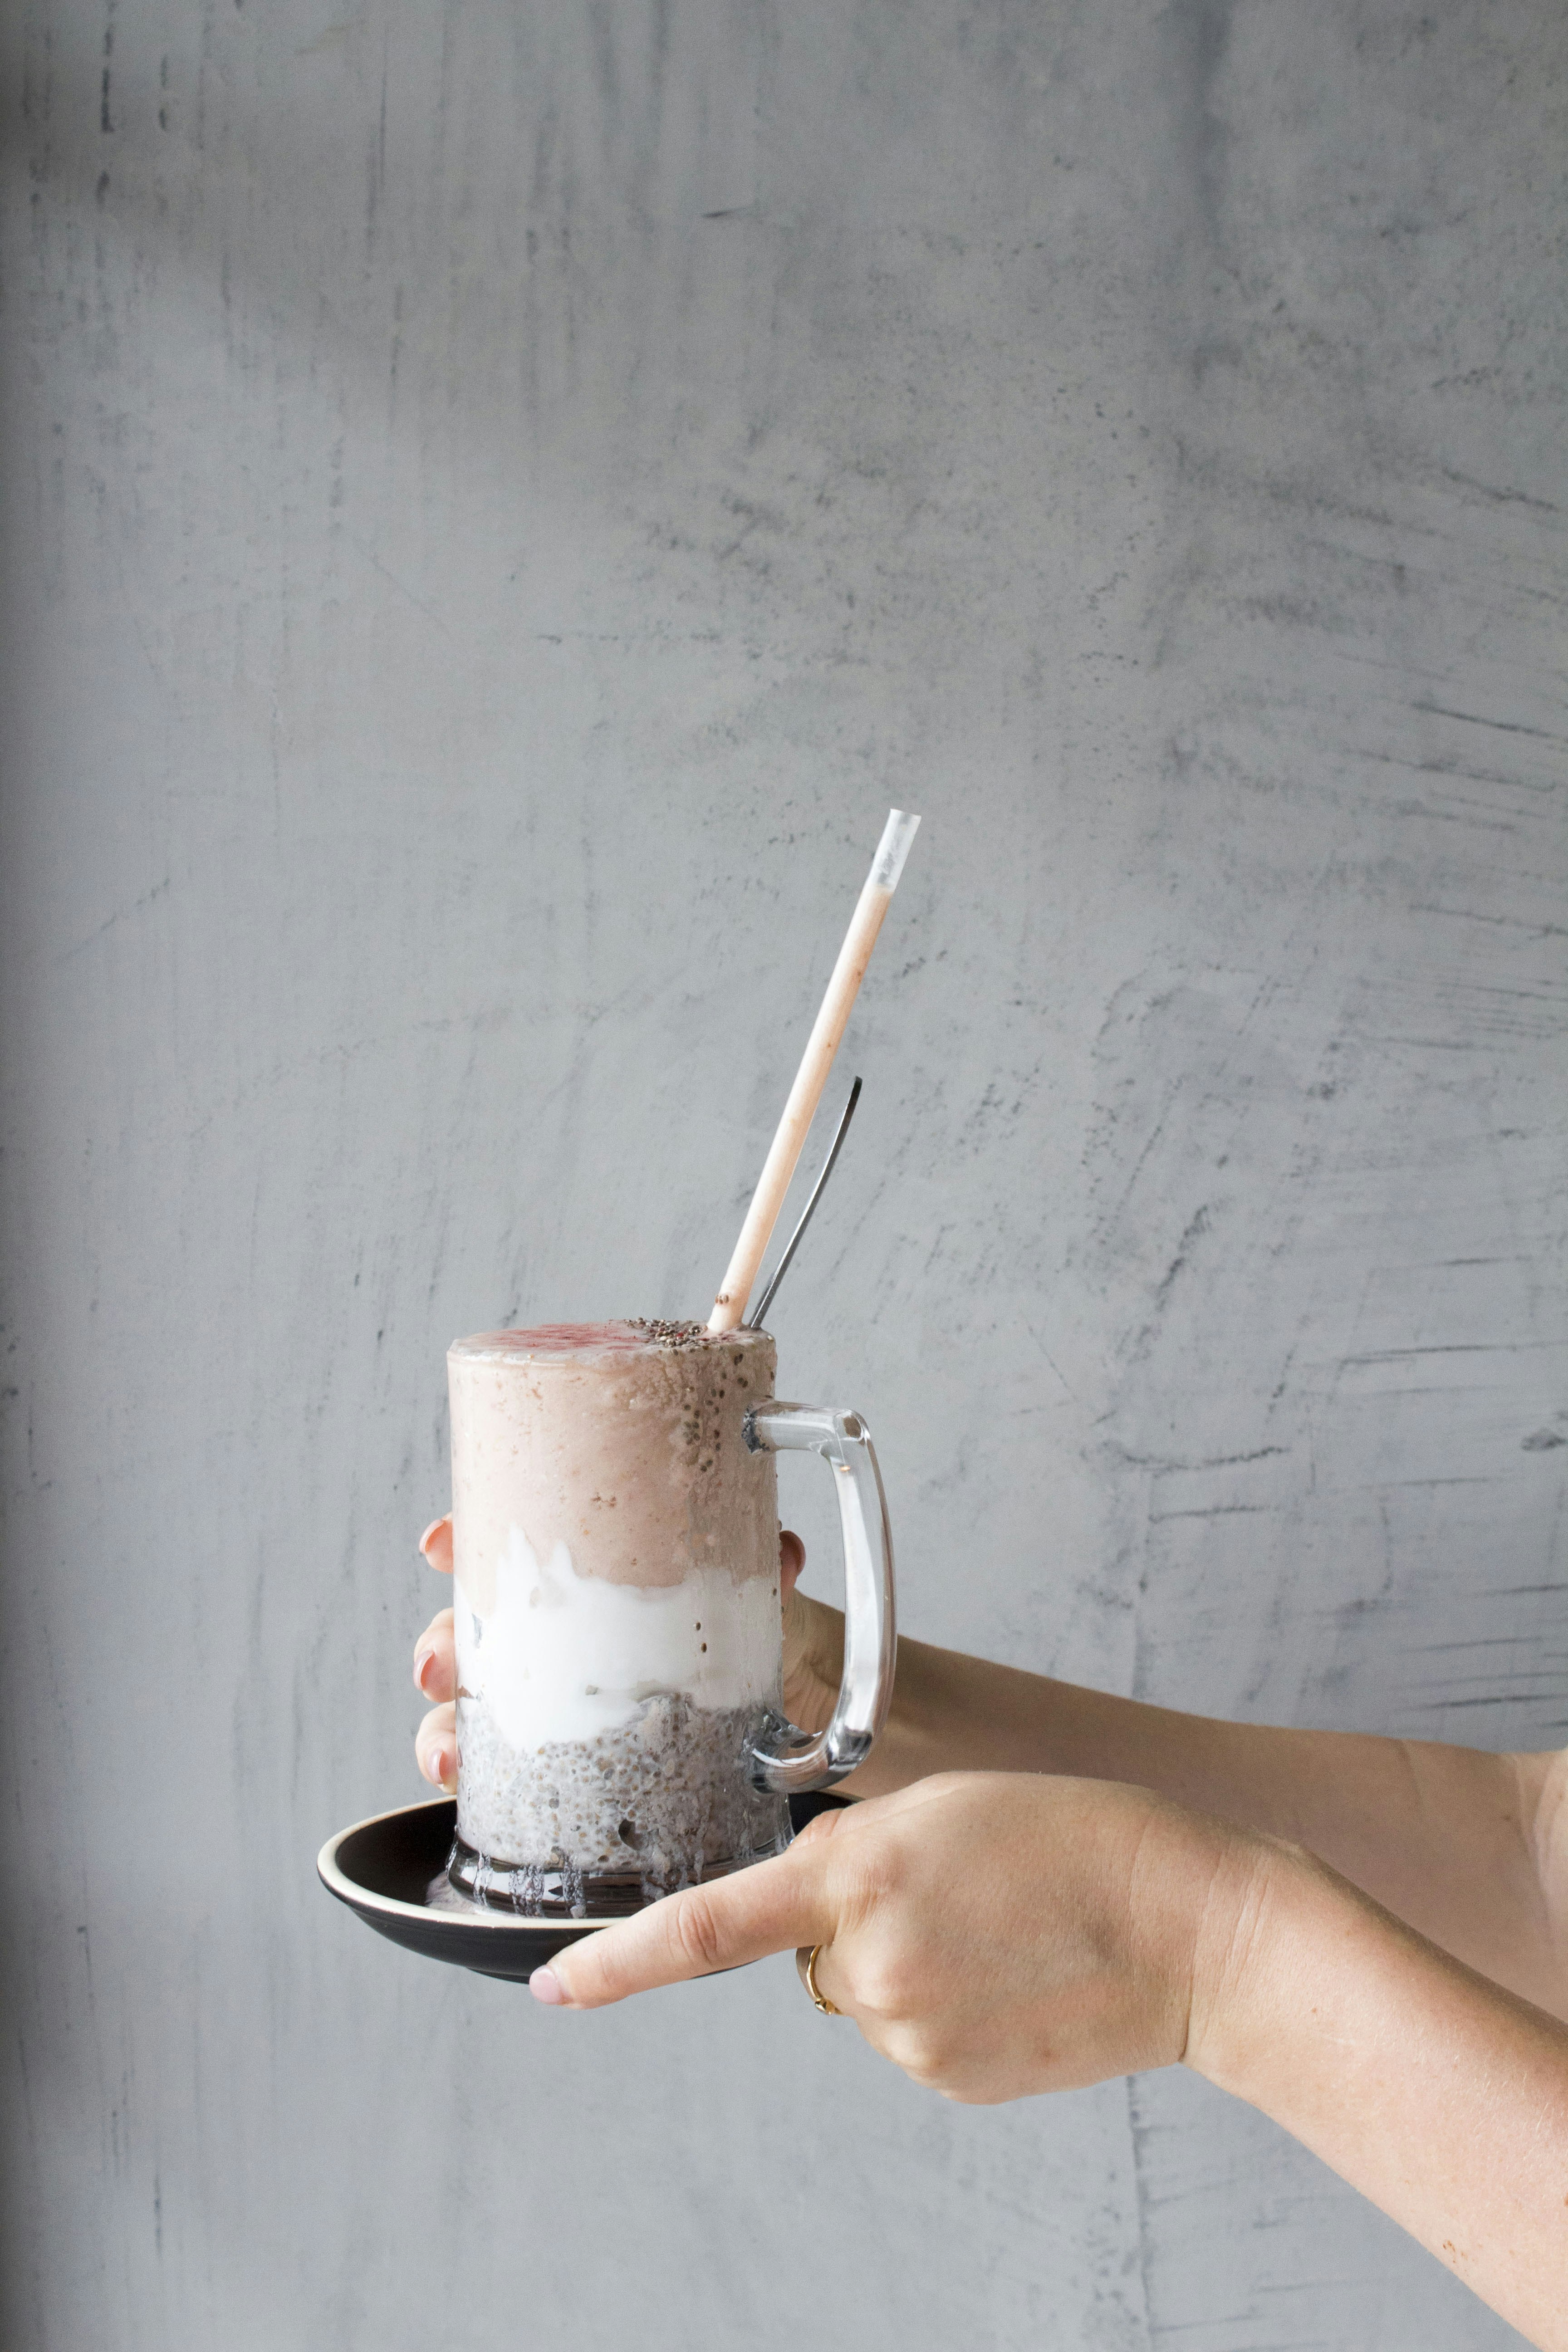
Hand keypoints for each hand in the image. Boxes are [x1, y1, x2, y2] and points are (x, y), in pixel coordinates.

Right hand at [409, 1517, 841, 1791]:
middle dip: (438, 1645)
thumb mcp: (753, 1587)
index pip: (505, 1544)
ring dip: (440, 1727)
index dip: (461, 1540)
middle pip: (467, 1629)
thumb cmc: (747, 1619)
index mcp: (585, 1574)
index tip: (439, 1546)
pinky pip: (495, 1767)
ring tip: (445, 1755)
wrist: (778, 1690)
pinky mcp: (557, 1756)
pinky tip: (455, 1783)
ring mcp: (548, 1694)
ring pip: (467, 1705)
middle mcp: (551, 1630)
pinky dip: (464, 1772)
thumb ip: (766, 1565)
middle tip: (437, 1665)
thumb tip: (779, 1554)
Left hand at [529, 1770, 1255, 2104]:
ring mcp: (910, 2032)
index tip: (555, 1989)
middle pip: (810, 1951)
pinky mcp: (950, 2078)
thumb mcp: (946, 1803)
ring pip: (864, 1994)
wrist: (1191, 1925)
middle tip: (954, 1889)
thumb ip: (857, 1853)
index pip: (710, 1925)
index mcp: (860, 1873)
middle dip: (854, 1921)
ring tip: (1000, 1928)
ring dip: (909, 1961)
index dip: (620, 1962)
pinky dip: (947, 2003)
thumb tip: (820, 1917)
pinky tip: (1012, 1973)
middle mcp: (869, 1962)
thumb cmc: (1081, 1838)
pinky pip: (911, 2035)